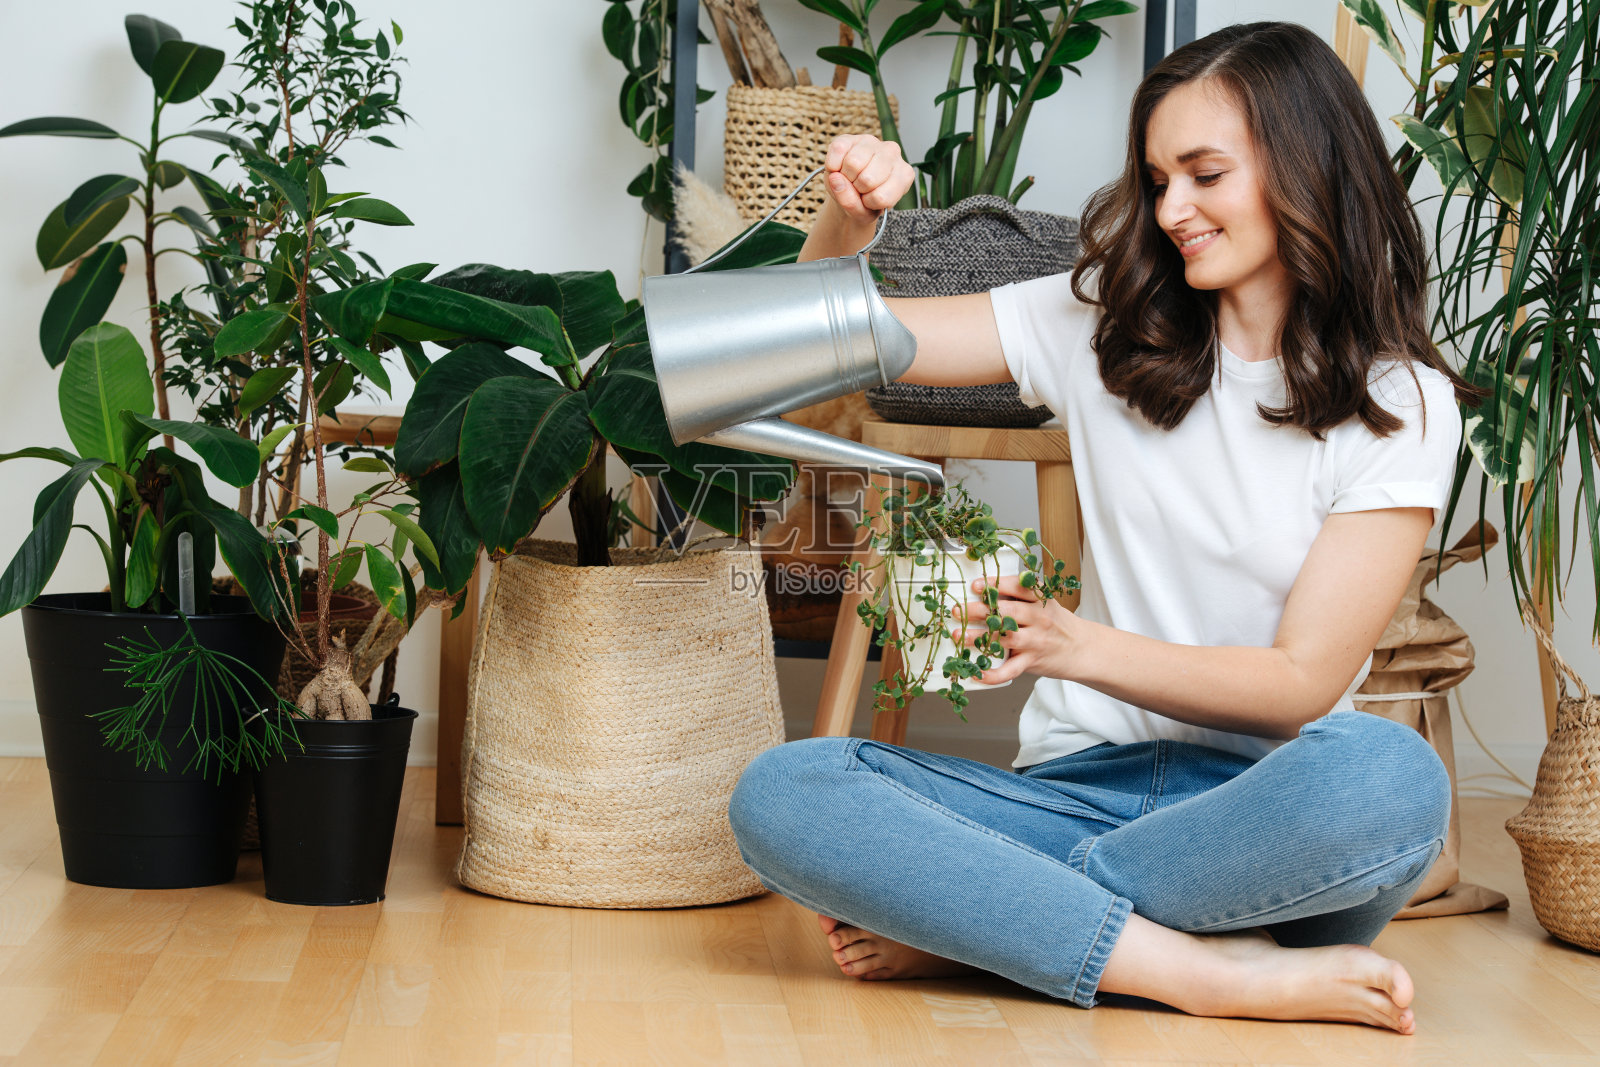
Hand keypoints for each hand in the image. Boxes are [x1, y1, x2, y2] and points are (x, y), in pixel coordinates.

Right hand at [823, 134, 914, 223]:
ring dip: (845, 176)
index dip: (868, 203)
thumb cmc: (863, 201)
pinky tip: (840, 168)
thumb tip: (836, 178)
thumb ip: (850, 203)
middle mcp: (893, 153)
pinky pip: (838, 150)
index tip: (869, 199)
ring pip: (853, 163)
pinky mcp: (850, 137)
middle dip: (857, 189)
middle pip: (867, 179)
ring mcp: (872, 141)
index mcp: (904, 175)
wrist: (850, 191)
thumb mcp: (861, 213)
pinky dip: (832, 165)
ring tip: (850, 178)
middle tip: (858, 188)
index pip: (881, 197)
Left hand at [951, 575, 1087, 685]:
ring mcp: (1036, 641)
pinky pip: (1011, 669)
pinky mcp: (1032, 661)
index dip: (996, 585)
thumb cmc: (1057, 624)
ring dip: (979, 638)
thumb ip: (1020, 598)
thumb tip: (984, 592)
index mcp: (1040, 601)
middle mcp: (1039, 619)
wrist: (1083, 649)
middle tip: (959, 611)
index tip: (977, 585)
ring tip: (959, 636)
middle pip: (1007, 613)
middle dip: (980, 611)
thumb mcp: (1045, 604)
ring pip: (1005, 638)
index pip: (1019, 588)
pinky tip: (977, 673)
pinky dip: (993, 674)